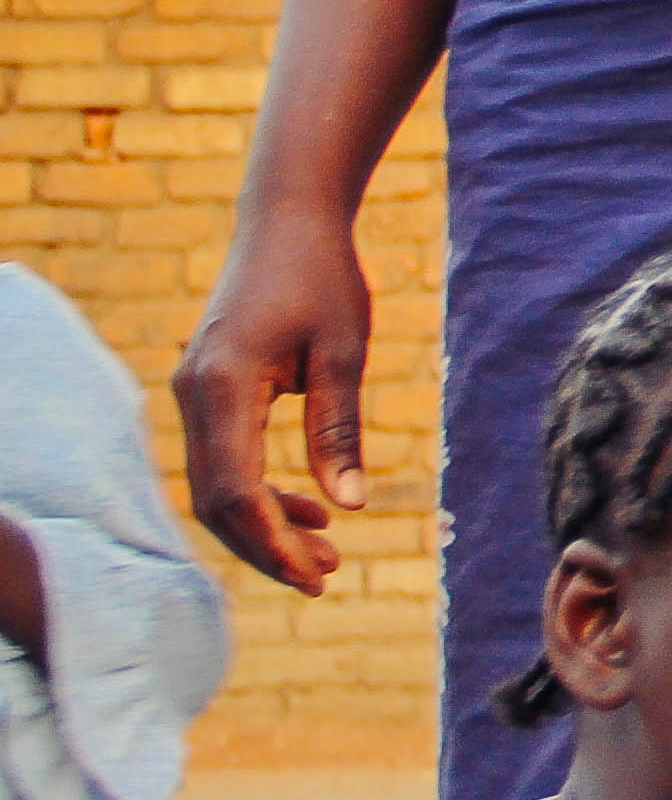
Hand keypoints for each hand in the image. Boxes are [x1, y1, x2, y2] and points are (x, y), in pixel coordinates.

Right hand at [179, 215, 378, 589]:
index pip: (235, 491)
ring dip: (264, 524)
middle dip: (266, 546)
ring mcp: (193, 394)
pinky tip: (310, 509)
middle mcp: (192, 395)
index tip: (313, 577)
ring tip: (324, 552)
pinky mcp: (207, 391)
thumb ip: (340, 429)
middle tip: (324, 578)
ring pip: (216, 485)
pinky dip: (260, 492)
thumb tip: (351, 505)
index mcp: (223, 387)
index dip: (269, 543)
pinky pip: (223, 460)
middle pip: (217, 501)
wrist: (288, 222)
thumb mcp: (343, 352)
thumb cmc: (323, 277)